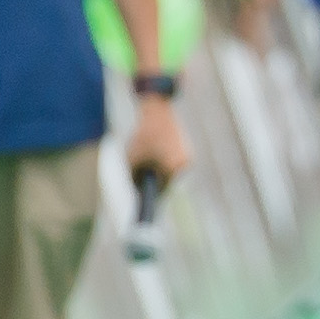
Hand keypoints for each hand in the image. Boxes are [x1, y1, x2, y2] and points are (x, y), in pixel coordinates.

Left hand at [128, 89, 189, 203]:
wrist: (157, 114)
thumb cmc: (142, 137)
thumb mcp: (132, 159)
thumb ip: (134, 177)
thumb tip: (137, 189)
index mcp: (169, 169)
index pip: (160, 191)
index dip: (150, 196)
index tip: (144, 204)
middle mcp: (181, 166)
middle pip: (166, 181)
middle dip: (154, 178)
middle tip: (142, 171)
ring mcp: (186, 158)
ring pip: (170, 172)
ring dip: (159, 168)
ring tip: (149, 155)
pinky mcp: (187, 151)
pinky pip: (174, 162)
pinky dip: (165, 159)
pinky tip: (157, 150)